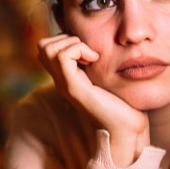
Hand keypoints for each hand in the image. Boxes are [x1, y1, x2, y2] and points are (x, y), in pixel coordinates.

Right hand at [37, 34, 149, 165]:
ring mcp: (64, 85)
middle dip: (65, 39)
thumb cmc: (123, 105)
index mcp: (66, 78)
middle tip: (88, 52)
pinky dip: (79, 50)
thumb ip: (97, 64)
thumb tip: (99, 45)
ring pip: (47, 48)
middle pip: (43, 46)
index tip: (89, 51)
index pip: (47, 48)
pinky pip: (62, 57)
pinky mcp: (73, 88)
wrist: (126, 129)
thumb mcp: (106, 77)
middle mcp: (60, 81)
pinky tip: (95, 60)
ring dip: (72, 43)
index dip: (66, 40)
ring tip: (91, 56)